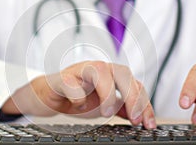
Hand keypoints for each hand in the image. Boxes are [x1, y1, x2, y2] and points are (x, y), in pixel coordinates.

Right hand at [3, 61, 155, 128]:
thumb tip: (140, 116)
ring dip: (107, 93)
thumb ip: (121, 107)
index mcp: (111, 76)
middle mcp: (98, 70)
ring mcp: (80, 72)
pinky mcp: (62, 78)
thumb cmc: (75, 96)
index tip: (147, 124)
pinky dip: (78, 97)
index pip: (135, 84)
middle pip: (122, 72)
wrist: (48, 94)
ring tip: (107, 113)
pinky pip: (72, 82)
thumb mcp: (103, 104)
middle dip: (132, 96)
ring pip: (100, 70)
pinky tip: (78, 106)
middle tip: (134, 119)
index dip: (144, 104)